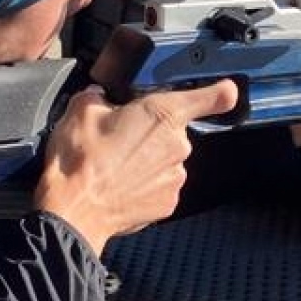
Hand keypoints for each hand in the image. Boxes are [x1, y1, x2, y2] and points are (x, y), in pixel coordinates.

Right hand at [35, 80, 240, 255]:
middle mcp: (178, 145)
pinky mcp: (168, 203)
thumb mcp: (80, 111)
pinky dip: (143, 185)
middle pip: (173, 131)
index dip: (221, 91)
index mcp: (162, 113)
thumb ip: (97, 96)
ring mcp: (175, 177)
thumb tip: (97, 97)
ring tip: (114, 166)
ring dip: (146, 160)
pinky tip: (119, 185)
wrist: (74, 210)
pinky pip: (160, 186)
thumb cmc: (80, 160)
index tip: (225, 90)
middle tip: (118, 138)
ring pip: (166, 160)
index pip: (214, 97)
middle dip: (149, 132)